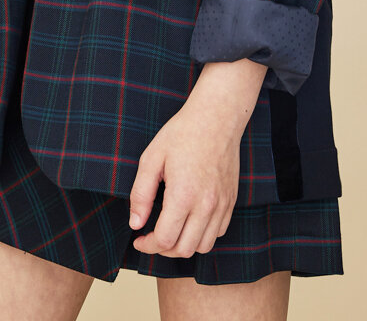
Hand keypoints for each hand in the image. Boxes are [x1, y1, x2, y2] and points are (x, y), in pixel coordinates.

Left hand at [127, 59, 266, 257]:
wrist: (217, 117)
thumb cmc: (182, 134)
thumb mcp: (152, 158)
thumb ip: (141, 194)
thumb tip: (135, 224)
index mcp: (183, 195)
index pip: (165, 240)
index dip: (147, 245)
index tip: (138, 238)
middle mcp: (205, 205)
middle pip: (184, 249)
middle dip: (163, 249)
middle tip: (152, 236)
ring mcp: (221, 204)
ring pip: (203, 246)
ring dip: (184, 245)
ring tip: (171, 231)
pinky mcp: (231, 200)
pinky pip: (219, 232)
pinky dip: (203, 235)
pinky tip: (191, 220)